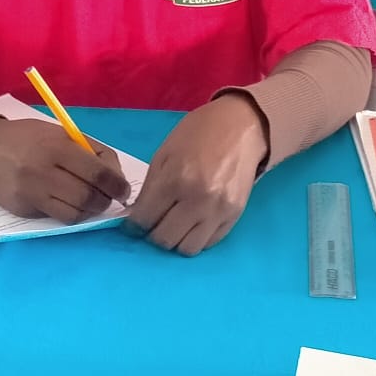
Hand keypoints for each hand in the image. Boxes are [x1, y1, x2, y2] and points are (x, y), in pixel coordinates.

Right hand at [0, 116, 130, 222]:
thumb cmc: (28, 138)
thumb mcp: (59, 133)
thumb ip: (89, 150)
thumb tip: (116, 177)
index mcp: (57, 146)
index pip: (98, 173)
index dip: (117, 185)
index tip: (123, 191)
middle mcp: (44, 170)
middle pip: (88, 197)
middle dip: (105, 201)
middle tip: (107, 199)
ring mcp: (31, 192)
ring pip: (74, 213)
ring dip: (89, 211)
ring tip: (90, 203)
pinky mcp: (22, 208)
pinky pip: (55, 216)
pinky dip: (69, 213)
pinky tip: (68, 203)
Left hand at [127, 94, 267, 256]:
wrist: (241, 126)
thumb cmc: (197, 134)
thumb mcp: (164, 153)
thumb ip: (151, 187)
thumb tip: (139, 216)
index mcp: (175, 180)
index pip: (145, 220)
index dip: (134, 225)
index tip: (134, 224)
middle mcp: (197, 200)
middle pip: (164, 240)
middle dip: (153, 235)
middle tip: (154, 224)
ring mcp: (218, 211)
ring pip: (187, 249)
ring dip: (176, 240)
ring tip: (174, 225)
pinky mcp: (234, 216)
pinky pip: (209, 243)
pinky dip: (197, 238)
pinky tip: (193, 222)